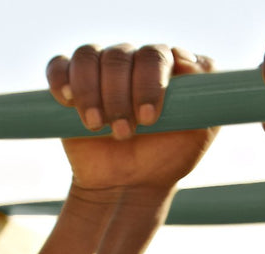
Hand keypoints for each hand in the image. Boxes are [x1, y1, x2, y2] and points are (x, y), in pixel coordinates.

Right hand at [46, 44, 217, 195]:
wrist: (128, 188)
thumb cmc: (165, 160)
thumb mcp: (199, 131)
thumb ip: (205, 94)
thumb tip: (185, 59)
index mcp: (166, 67)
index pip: (156, 54)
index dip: (150, 82)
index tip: (150, 118)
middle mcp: (133, 63)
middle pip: (121, 55)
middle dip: (119, 96)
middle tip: (124, 133)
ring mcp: (102, 72)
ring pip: (90, 57)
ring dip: (91, 93)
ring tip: (96, 125)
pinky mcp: (72, 87)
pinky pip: (59, 65)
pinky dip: (60, 78)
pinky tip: (67, 100)